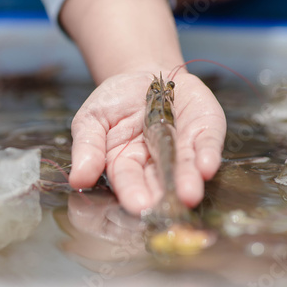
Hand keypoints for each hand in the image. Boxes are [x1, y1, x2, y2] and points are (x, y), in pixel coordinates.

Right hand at [68, 71, 225, 214]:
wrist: (143, 76)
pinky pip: (207, 144)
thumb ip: (87, 147)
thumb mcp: (91, 119)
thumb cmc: (114, 102)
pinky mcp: (203, 132)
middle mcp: (156, 164)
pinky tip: (207, 166)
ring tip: (189, 194)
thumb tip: (78, 179)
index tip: (137, 206)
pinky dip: (208, 155)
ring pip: (186, 167)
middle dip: (164, 195)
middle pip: (160, 182)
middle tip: (167, 210)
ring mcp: (182, 148)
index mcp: (124, 164)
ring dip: (189, 181)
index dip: (132, 192)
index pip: (128, 181)